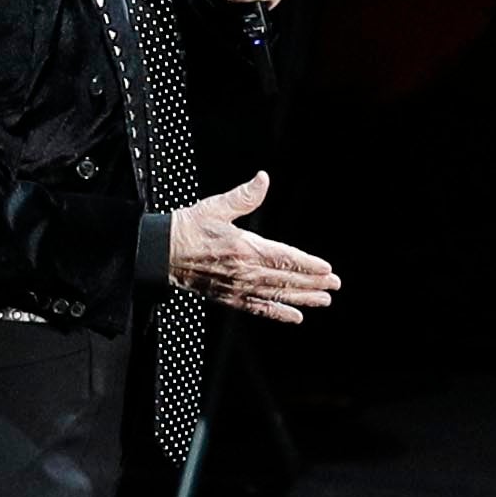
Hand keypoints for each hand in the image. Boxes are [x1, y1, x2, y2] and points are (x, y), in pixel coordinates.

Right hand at [164, 170, 340, 322]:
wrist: (161, 252)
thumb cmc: (187, 227)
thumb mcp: (216, 206)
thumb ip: (244, 196)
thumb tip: (263, 179)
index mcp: (244, 248)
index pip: (284, 257)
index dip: (307, 265)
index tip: (327, 269)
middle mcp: (244, 271)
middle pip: (286, 279)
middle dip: (313, 283)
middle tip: (334, 285)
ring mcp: (237, 287)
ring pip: (277, 295)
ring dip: (302, 299)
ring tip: (323, 301)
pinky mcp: (229, 297)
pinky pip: (258, 308)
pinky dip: (278, 314)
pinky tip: (295, 317)